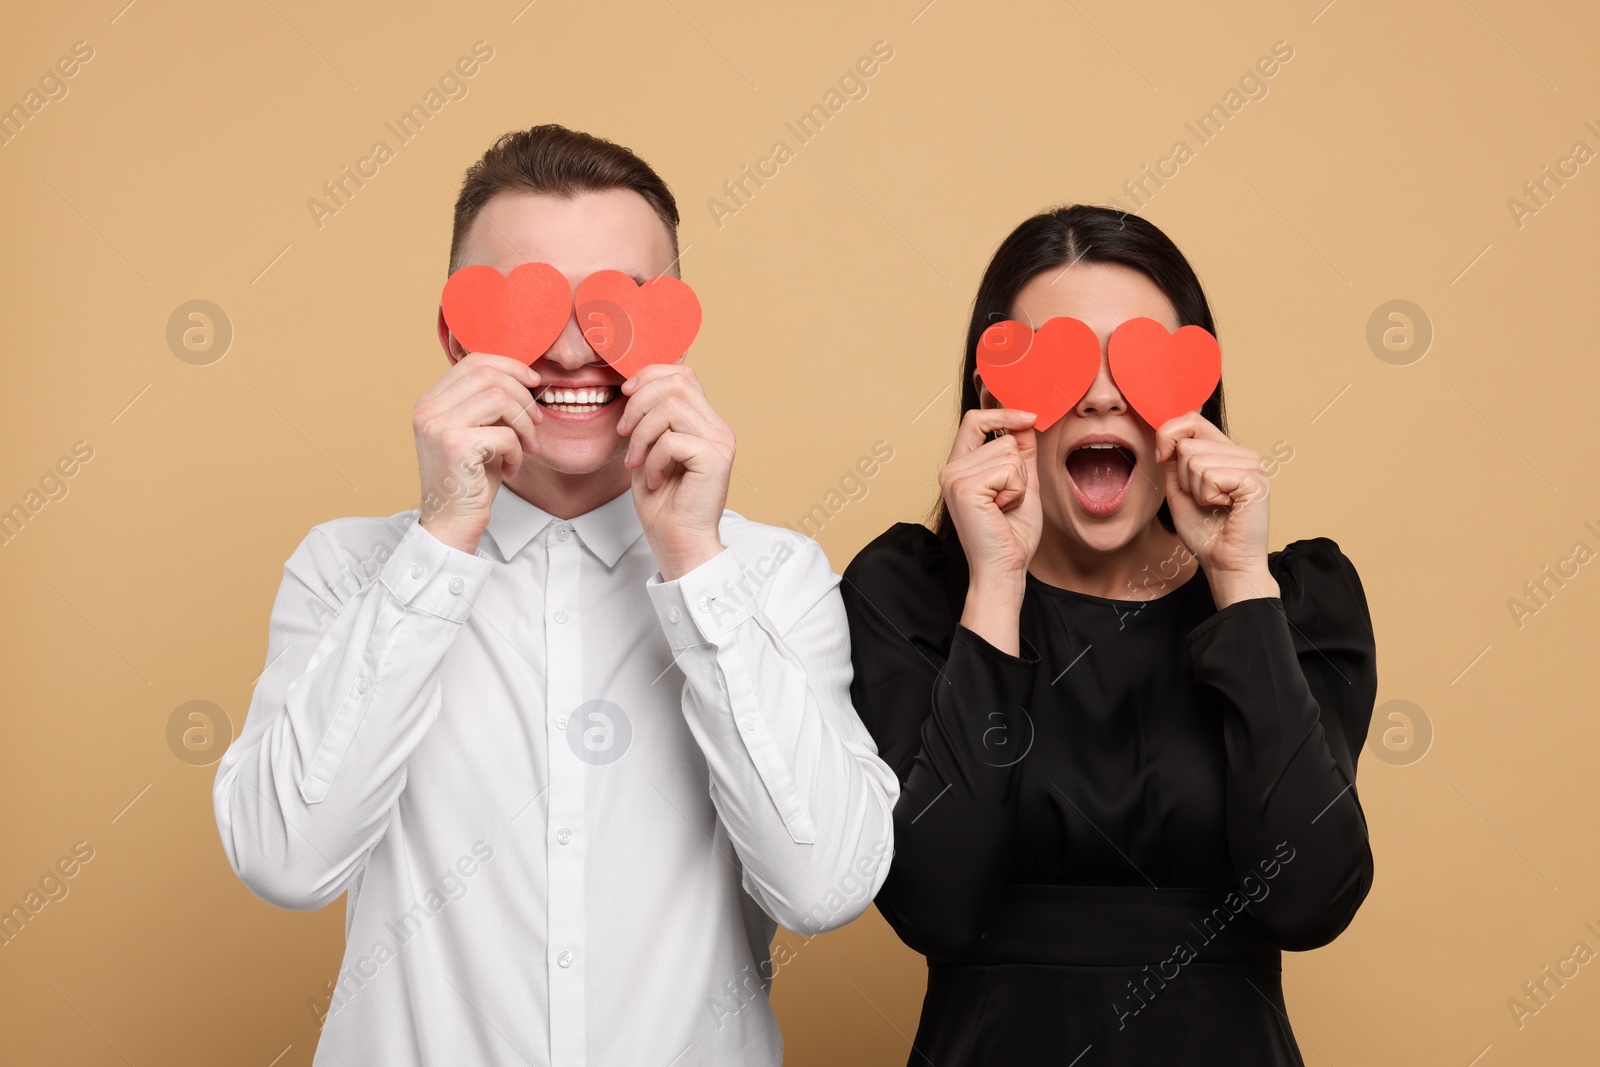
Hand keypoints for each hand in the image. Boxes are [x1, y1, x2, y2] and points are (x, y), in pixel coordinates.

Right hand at [412, 353, 542, 554]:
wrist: (452, 523)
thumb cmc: (470, 480)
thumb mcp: (479, 432)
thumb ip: (489, 404)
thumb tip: (525, 376)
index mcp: (430, 401)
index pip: (473, 361)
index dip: (510, 366)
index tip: (533, 383)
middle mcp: (428, 409)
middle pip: (488, 374)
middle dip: (523, 396)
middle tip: (536, 423)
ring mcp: (437, 425)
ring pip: (499, 398)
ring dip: (524, 424)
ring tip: (528, 447)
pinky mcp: (453, 445)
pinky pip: (504, 433)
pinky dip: (518, 452)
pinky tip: (512, 469)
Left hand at [616, 364, 731, 580]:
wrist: (678, 543)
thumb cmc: (663, 503)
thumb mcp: (648, 450)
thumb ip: (648, 420)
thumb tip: (632, 386)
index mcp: (704, 421)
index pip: (683, 374)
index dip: (649, 375)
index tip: (625, 396)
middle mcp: (717, 427)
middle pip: (676, 382)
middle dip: (639, 402)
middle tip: (624, 432)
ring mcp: (720, 442)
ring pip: (670, 407)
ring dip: (642, 433)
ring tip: (636, 462)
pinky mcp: (715, 459)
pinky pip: (671, 440)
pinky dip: (652, 459)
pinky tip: (652, 480)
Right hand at [940, 408, 1041, 653]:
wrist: (1004, 569)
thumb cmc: (1011, 534)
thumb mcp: (1022, 485)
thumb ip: (1022, 453)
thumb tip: (1026, 422)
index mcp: (959, 466)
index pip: (975, 420)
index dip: (1003, 414)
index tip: (1029, 416)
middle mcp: (951, 468)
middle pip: (1003, 438)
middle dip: (1019, 468)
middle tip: (1008, 499)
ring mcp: (954, 476)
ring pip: (1009, 452)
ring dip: (1019, 482)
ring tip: (1004, 506)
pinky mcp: (964, 487)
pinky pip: (1009, 469)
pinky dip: (1016, 491)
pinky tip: (1002, 510)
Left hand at [1154, 411, 1277, 606]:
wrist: (1225, 563)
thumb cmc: (1205, 531)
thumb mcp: (1179, 489)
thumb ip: (1174, 460)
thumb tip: (1166, 434)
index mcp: (1226, 452)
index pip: (1191, 419)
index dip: (1168, 435)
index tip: (1163, 458)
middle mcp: (1243, 454)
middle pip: (1187, 443)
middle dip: (1183, 477)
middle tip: (1204, 500)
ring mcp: (1252, 465)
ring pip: (1195, 460)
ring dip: (1196, 490)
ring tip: (1215, 505)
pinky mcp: (1254, 480)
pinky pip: (1210, 476)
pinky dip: (1207, 497)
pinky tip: (1225, 508)